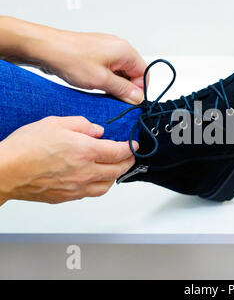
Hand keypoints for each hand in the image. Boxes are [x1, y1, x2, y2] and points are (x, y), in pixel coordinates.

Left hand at [0, 17, 146, 104]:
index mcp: (125, 50)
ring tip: (100, 89)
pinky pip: (108, 69)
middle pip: (133, 73)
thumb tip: (138, 98)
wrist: (44, 48)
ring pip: (120, 73)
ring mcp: (107, 49)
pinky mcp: (96, 53)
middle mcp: (118, 47)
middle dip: (125, 88)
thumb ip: (124, 91)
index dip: (139, 90)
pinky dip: (105, 79)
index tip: (130, 101)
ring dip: (113, 84)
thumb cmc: (69, 58)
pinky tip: (94, 84)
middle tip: (113, 97)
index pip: (144, 73)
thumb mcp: (102, 80)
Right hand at [0, 116, 137, 204]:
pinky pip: (91, 194)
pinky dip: (100, 186)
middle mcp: (86, 172)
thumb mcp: (57, 123)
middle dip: (127, 162)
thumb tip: (98, 131)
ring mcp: (77, 187)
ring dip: (115, 176)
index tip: (134, 146)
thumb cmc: (26, 147)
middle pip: (117, 170)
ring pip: (107, 186)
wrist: (5, 171)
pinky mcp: (67, 197)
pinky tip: (96, 179)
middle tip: (129, 157)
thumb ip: (82, 125)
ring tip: (115, 168)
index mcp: (86, 151)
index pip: (119, 152)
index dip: (130, 148)